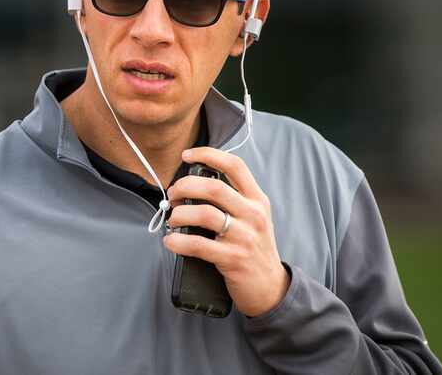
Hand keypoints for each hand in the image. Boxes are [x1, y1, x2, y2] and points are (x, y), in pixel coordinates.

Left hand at [163, 147, 289, 317]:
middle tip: (173, 195)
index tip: (187, 155)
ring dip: (179, 214)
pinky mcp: (233, 259)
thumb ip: (233, 200)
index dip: (208, 154)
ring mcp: (244, 237)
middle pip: (213, 187)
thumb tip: (193, 186)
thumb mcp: (253, 218)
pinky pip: (199, 245)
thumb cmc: (253, 248)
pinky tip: (171, 241)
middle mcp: (253, 214)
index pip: (235, 165)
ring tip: (172, 219)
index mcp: (257, 199)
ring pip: (204, 214)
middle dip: (184, 186)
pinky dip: (178, 241)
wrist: (271, 287)